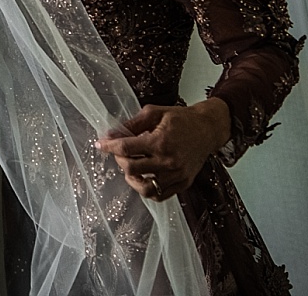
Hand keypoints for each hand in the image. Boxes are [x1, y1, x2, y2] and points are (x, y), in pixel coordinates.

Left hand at [95, 98, 230, 201]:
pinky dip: (147, 189)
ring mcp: (177, 175)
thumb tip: (111, 133)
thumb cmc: (181, 118)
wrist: (208, 129)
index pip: (126, 148)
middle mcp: (168, 161)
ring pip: (145, 188)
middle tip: (119, 152)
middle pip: (131, 169)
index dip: (108, 146)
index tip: (99, 144)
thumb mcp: (154, 113)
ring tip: (130, 167)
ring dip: (131, 178)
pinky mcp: (183, 183)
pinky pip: (159, 195)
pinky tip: (143, 177)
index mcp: (160, 142)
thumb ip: (132, 123)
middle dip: (119, 159)